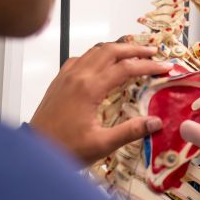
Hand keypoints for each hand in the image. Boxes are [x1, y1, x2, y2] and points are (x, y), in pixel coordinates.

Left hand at [29, 42, 171, 164]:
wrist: (34, 151)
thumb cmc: (65, 149)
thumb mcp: (102, 144)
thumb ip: (130, 131)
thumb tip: (156, 122)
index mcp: (89, 88)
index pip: (126, 68)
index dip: (148, 66)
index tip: (165, 67)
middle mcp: (78, 76)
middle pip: (110, 50)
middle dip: (134, 48)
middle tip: (153, 52)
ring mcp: (66, 76)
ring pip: (95, 51)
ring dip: (116, 48)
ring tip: (133, 52)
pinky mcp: (59, 81)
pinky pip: (80, 58)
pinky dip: (97, 55)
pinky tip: (102, 63)